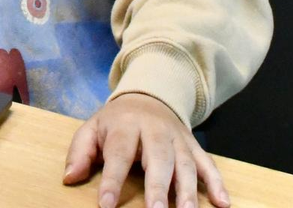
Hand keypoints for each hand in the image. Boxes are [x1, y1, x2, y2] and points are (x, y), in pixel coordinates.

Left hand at [63, 93, 229, 207]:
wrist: (150, 96)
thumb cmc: (116, 121)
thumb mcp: (92, 128)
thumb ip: (79, 152)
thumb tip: (69, 178)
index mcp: (126, 126)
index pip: (119, 154)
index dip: (112, 180)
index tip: (106, 205)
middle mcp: (155, 131)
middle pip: (159, 160)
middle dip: (158, 188)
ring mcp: (178, 139)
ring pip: (185, 165)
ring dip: (188, 191)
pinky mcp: (194, 147)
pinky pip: (208, 165)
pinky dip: (217, 183)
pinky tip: (223, 203)